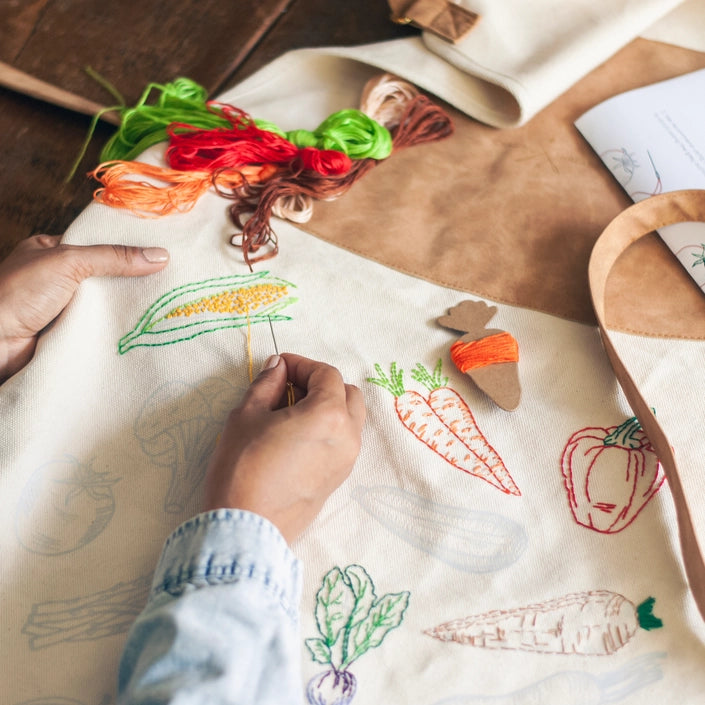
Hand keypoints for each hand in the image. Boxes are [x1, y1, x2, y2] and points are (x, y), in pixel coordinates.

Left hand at [0, 235, 168, 381]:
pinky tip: (144, 326)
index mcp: (51, 251)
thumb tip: (160, 255)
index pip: (98, 245)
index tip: (161, 251)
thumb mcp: (68, 261)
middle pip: (105, 276)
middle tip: (171, 279)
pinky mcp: (70, 334)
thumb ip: (113, 257)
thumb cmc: (18, 294)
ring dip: (126, 307)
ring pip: (105, 304)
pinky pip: (101, 328)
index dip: (127, 248)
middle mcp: (57, 279)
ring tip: (166, 303)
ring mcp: (63, 308)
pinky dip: (117, 328)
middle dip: (132, 280)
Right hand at [203, 353, 365, 543]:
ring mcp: (346, 461)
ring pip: (349, 418)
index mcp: (329, 415)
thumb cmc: (242, 468)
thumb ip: (267, 384)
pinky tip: (296, 435)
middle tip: (287, 387)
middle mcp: (348, 436)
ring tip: (289, 412)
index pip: (326, 375)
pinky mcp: (338, 479)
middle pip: (347, 393)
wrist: (246, 527)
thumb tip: (278, 367)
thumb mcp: (246, 415)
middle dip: (320, 384)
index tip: (280, 367)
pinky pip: (342, 442)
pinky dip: (328, 429)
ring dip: (327, 406)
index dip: (302, 365)